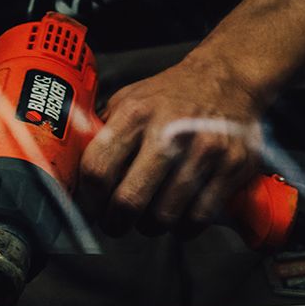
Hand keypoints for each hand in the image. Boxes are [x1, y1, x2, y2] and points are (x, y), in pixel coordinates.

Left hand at [78, 51, 266, 236]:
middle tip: (117, 224)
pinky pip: (199, 217)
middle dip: (117, 222)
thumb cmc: (172, 95)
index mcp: (136, 113)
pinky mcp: (232, 166)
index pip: (98, 169)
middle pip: (130, 200)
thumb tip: (72, 171)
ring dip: (151, 226)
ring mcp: (204, 150)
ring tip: (150, 218)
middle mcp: (170, 130)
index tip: (92, 209)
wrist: (228, 78)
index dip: (90, 200)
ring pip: (165, 215)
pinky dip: (184, 227)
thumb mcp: (129, 99)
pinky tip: (180, 217)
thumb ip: (102, 132)